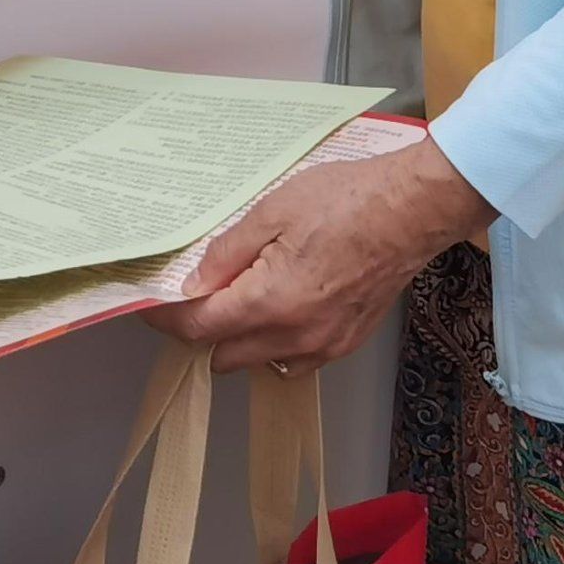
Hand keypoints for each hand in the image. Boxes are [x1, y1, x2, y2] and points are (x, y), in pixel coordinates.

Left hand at [147, 140, 496, 374]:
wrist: (412, 210)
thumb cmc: (347, 201)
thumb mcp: (272, 211)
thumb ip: (228, 252)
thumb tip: (196, 281)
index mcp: (269, 303)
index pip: (199, 327)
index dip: (168, 317)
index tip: (151, 305)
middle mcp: (294, 336)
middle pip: (224, 355)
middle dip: (202, 330)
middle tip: (197, 295)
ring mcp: (324, 345)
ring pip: (260, 362)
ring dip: (240, 341)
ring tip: (240, 298)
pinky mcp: (347, 342)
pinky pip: (295, 359)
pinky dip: (276, 343)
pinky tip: (280, 308)